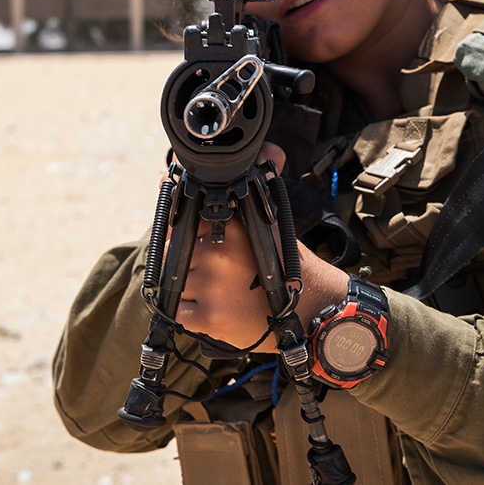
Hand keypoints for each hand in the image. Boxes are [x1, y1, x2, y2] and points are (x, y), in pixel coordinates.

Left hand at [174, 144, 348, 352]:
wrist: (310, 308)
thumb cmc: (287, 266)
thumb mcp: (268, 226)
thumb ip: (237, 206)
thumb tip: (202, 166)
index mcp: (231, 228)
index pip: (186, 223)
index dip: (187, 234)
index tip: (196, 242)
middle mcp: (218, 254)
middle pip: (172, 252)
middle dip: (185, 261)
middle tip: (211, 272)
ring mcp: (212, 287)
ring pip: (173, 282)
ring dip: (186, 287)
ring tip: (214, 290)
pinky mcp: (208, 318)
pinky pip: (175, 311)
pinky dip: (186, 312)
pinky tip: (208, 308)